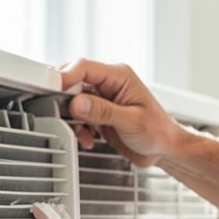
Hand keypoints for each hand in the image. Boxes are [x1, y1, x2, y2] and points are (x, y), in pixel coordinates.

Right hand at [58, 59, 183, 166]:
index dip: (66, 77)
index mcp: (119, 76)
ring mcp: (103, 100)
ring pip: (73, 101)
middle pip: (74, 81)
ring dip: (72, 118)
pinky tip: (89, 139)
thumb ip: (102, 111)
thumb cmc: (158, 131)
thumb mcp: (130, 121)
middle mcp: (109, 84)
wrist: (165, 150)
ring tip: (83, 133)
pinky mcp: (99, 115)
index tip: (53, 89)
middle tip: (61, 113)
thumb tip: (77, 102)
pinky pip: (78, 117)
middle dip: (65, 99)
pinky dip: (79, 129)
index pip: (84, 68)